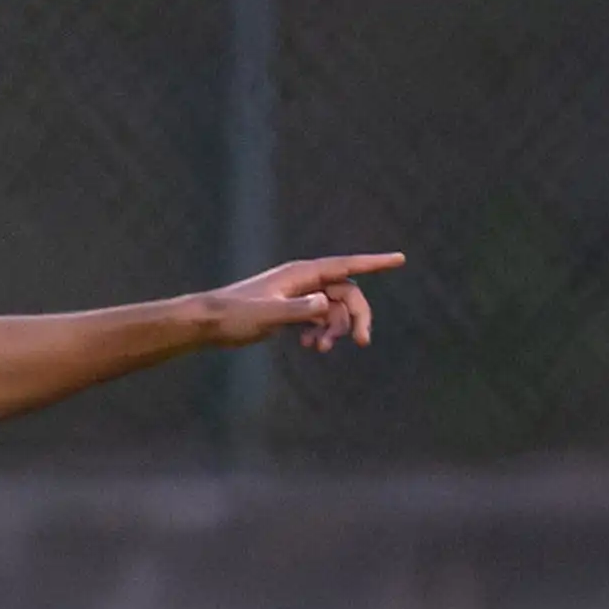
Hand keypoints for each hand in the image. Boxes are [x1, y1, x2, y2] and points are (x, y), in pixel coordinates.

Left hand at [195, 252, 404, 351]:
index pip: (345, 265)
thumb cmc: (234, 316)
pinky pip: (320, 319)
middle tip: (363, 343)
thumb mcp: (267, 315)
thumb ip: (297, 310)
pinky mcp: (291, 310)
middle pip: (346, 293)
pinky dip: (322, 333)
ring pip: (334, 310)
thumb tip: (326, 305)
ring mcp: (298, 295)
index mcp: (300, 274)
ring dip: (335, 330)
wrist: (207, 324)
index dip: (375, 263)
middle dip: (357, 316)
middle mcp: (303, 281)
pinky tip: (311, 346)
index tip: (401, 259)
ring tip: (319, 349)